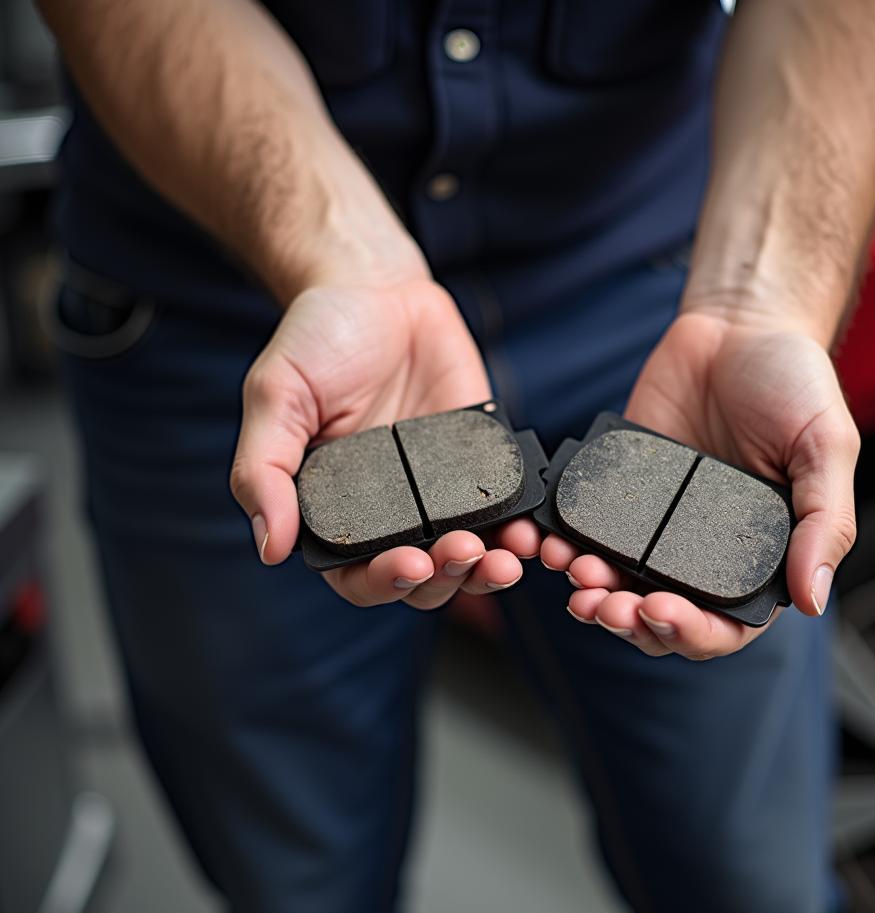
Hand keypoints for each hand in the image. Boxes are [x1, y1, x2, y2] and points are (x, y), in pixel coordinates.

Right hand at [230, 281, 540, 608]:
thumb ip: (264, 470)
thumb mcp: (275, 397)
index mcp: (336, 512)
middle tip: (462, 554)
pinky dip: (520, 527)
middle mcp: (391, 513)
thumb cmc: (315, 341)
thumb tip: (270, 547)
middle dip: (445, 578)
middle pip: (423, 578)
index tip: (409, 565)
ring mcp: (440, 493)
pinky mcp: (481, 465)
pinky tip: (530, 531)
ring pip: (468, 555)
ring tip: (502, 557)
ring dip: (487, 567)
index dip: (384, 583)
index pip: (359, 575)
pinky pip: (505, 507)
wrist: (376, 289)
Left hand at [540, 311, 858, 657]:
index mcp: (758, 557)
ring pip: (618, 584)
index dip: (691, 633)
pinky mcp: (618, 493)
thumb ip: (825, 522)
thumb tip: (811, 601)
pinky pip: (587, 531)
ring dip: (592, 593)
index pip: (723, 625)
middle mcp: (702, 552)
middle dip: (630, 621)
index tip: (659, 611)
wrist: (737, 326)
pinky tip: (551, 542)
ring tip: (576, 576)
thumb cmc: (794, 384)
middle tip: (605, 604)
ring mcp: (655, 526)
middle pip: (660, 617)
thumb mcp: (826, 447)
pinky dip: (566, 545)